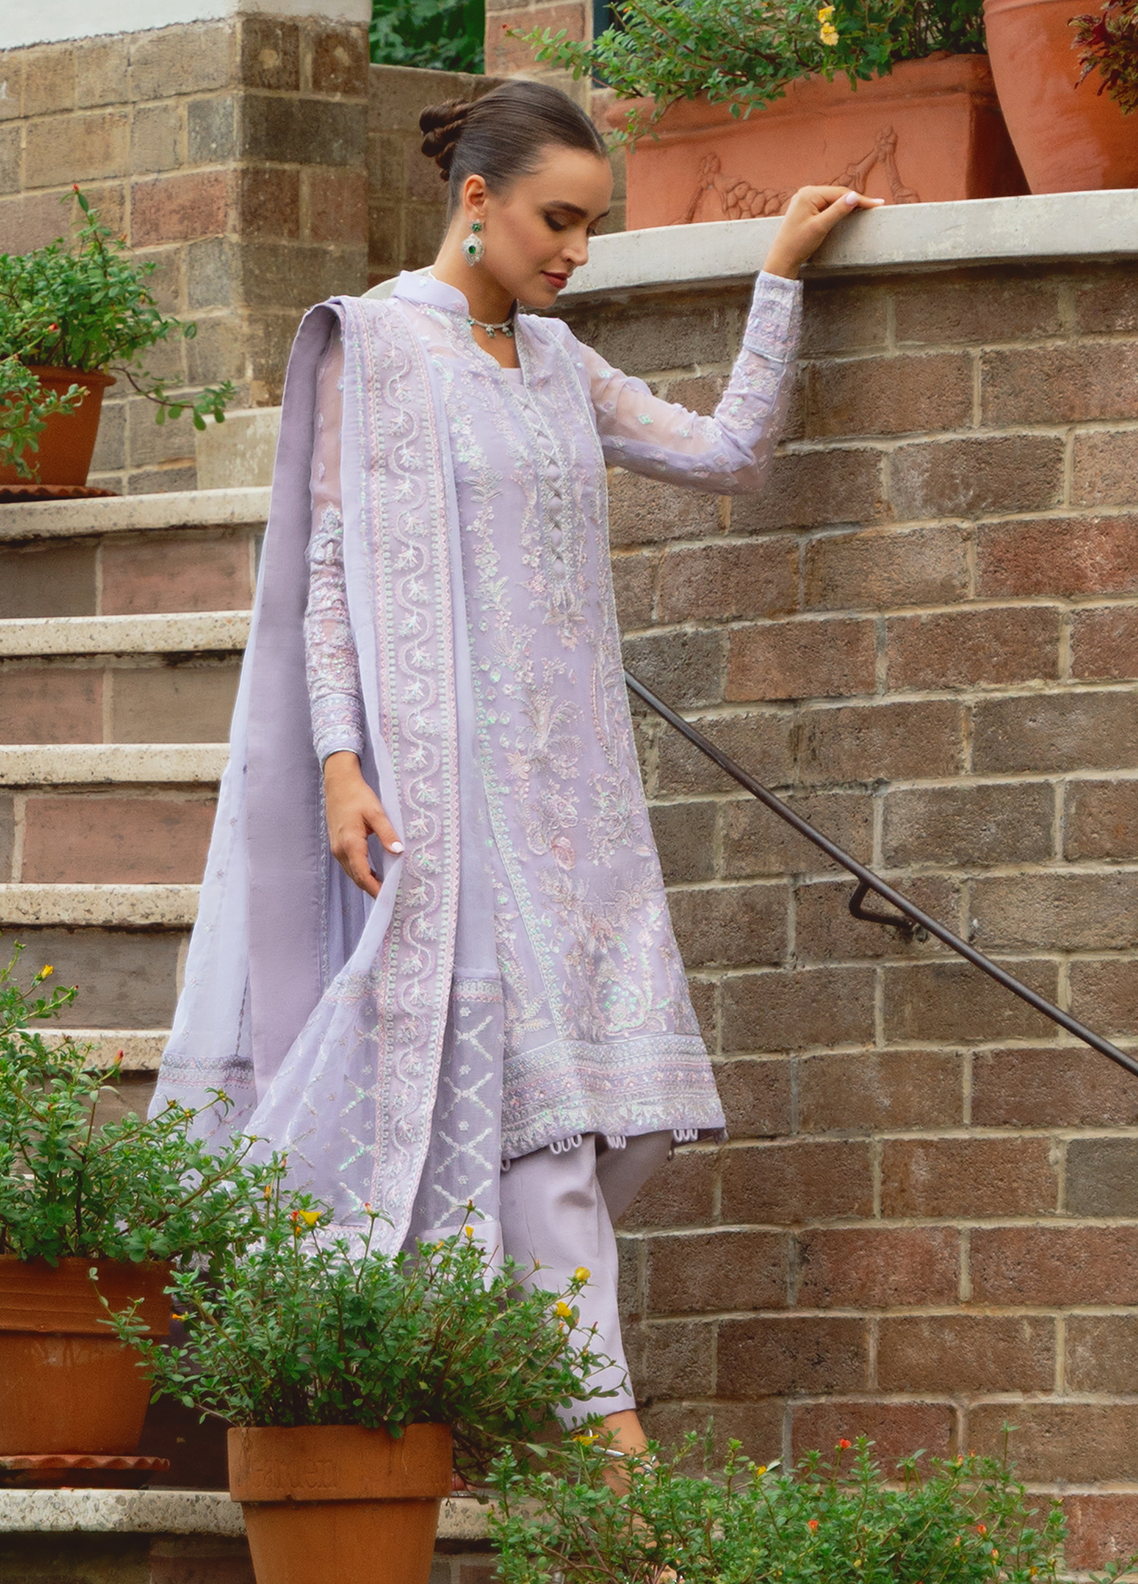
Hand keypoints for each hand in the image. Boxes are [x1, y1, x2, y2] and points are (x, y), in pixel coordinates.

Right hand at [322, 751, 402, 897]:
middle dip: (372, 889)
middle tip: (390, 896)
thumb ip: (387, 833)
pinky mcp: (337, 844)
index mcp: (350, 843)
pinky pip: (348, 865)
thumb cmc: (357, 795)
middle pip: (356, 877)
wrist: (338, 783)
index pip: (363, 875)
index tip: (387, 898)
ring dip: (366, 881)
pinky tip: (372, 872)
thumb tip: (398, 851)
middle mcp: (340, 850)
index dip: (375, 889)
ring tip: (384, 887)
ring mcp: (336, 848)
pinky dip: (360, 872)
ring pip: (351, 872)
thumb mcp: (376, 813)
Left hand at [763, 185, 884, 279]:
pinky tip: (848, 210)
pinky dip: (837, 208)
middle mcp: (806, 193)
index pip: (840, 193)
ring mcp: (804, 200)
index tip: (877, 204)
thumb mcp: (820, 227)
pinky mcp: (805, 209)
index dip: (860, 199)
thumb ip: (837, 211)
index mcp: (809, 194)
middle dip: (855, 200)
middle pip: (837, 194)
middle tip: (875, 205)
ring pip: (832, 199)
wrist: (781, 259)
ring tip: (866, 207)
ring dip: (847, 203)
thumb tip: (854, 196)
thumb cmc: (798, 244)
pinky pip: (825, 205)